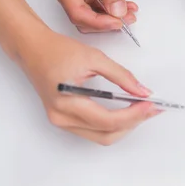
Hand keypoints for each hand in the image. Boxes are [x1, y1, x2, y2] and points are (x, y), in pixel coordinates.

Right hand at [19, 29, 159, 144]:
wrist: (33, 49)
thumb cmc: (58, 50)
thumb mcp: (95, 58)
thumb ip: (121, 76)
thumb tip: (143, 92)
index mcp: (67, 103)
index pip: (108, 120)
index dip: (133, 115)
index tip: (151, 105)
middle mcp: (62, 118)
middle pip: (107, 134)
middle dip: (132, 123)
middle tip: (151, 109)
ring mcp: (62, 122)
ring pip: (102, 136)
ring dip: (124, 126)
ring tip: (142, 110)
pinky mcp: (65, 120)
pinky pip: (94, 131)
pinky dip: (113, 124)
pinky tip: (126, 111)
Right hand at [49, 0, 137, 32]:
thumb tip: (117, 10)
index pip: (78, 13)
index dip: (100, 22)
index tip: (119, 22)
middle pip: (83, 17)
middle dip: (106, 22)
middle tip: (127, 19)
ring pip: (91, 11)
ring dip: (110, 15)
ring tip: (130, 12)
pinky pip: (95, 1)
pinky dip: (110, 4)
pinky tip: (125, 4)